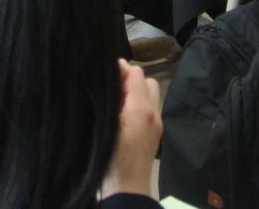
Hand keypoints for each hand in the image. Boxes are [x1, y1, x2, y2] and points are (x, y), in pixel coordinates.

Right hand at [103, 60, 160, 196]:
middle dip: (130, 79)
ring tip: (114, 101)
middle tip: (110, 87)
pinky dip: (136, 105)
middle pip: (147, 82)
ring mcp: (156, 126)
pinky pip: (147, 109)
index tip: (102, 72)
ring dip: (134, 93)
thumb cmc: (112, 157)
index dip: (119, 69)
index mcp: (142, 109)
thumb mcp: (106, 124)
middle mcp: (153, 114)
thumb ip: (109, 98)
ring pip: (149, 96)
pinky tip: (120, 115)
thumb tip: (107, 74)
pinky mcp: (153, 135)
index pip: (136, 74)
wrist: (126, 189)